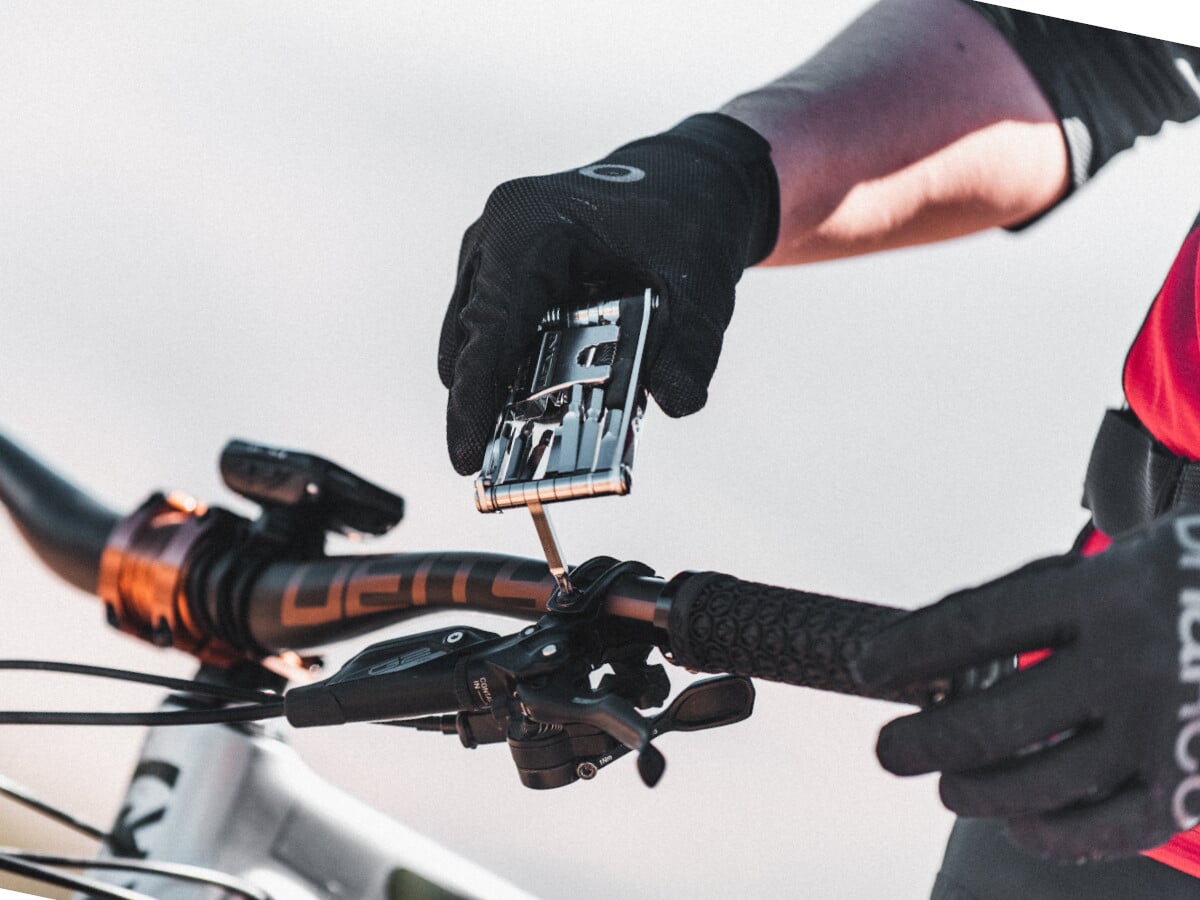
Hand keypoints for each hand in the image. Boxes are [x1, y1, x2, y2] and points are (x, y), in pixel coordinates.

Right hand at [437, 113, 777, 474]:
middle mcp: (495, 240)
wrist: (681, 182)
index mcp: (529, 228)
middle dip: (489, 406)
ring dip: (508, 390)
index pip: (490, 325)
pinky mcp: (497, 279)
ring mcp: (488, 259)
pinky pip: (495, 338)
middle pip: (471, 344)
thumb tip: (677, 403)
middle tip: (514, 465)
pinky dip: (522, 373)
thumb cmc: (683, 220)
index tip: (466, 457)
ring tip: (550, 432)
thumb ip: (692, 347)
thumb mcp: (701, 284)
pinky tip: (560, 397)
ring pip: (476, 345)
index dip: (475, 399)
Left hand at [853, 508, 1199, 860]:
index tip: (868, 668)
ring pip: (1039, 784)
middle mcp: (1134, 659)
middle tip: (888, 752)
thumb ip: (1026, 600)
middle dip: (923, 743)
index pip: (975, 627)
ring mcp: (1166, 726)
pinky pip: (1106, 829)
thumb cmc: (1172, 589)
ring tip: (948, 785)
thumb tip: (923, 651)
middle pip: (995, 721)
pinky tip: (1019, 821)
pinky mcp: (1194, 782)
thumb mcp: (1108, 564)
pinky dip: (1050, 833)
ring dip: (975, 792)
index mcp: (1105, 589)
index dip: (907, 652)